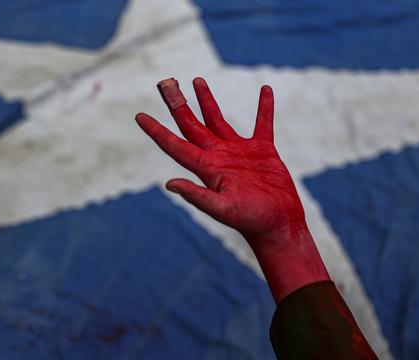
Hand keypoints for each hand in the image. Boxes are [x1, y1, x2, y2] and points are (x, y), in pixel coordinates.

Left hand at [135, 78, 304, 243]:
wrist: (279, 224)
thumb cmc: (251, 220)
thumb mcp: (223, 209)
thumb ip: (197, 196)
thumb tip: (169, 184)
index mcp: (206, 168)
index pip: (175, 144)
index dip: (156, 131)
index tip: (139, 116)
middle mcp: (218, 156)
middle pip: (192, 125)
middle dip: (178, 105)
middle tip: (166, 84)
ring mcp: (239, 151)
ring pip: (218, 119)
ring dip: (207, 100)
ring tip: (197, 81)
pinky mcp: (262, 151)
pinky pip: (262, 123)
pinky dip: (264, 107)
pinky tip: (265, 90)